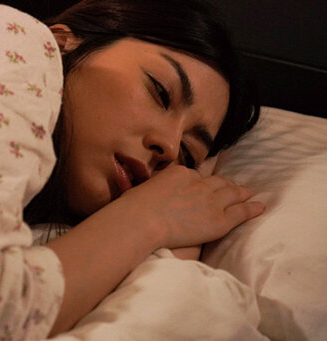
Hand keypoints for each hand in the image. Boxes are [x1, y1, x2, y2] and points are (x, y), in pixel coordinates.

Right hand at [118, 165, 263, 249]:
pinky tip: (260, 207)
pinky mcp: (219, 220)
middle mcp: (198, 183)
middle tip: (235, 186)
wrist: (143, 220)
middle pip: (217, 182)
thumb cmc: (135, 208)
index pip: (196, 176)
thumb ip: (155, 187)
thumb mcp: (143, 188)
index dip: (203, 181)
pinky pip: (240, 212)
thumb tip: (152, 191)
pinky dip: (252, 208)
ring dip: (242, 192)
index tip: (205, 184)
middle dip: (227, 183)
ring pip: (232, 194)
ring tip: (250, 193)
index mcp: (180, 173)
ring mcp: (211, 201)